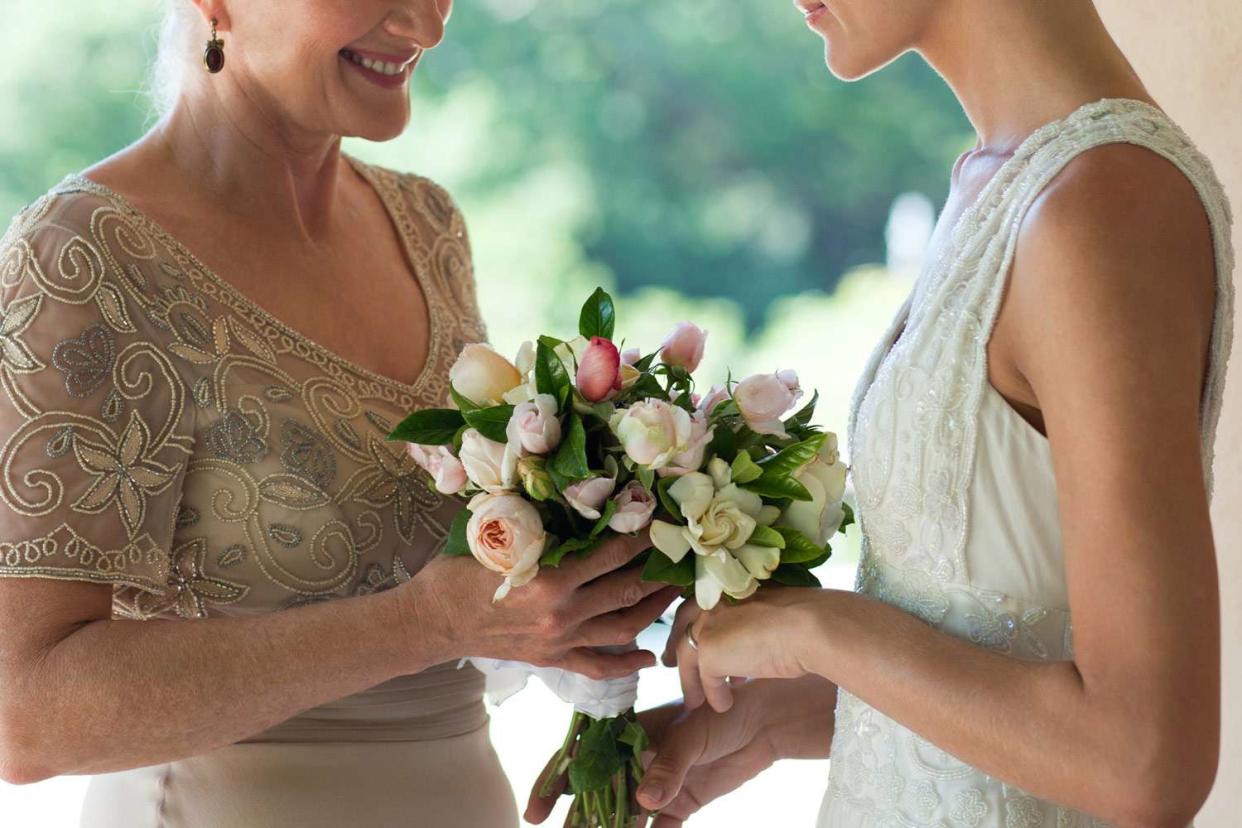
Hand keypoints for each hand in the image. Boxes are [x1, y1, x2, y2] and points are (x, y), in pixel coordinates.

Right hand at [406, 532, 679, 679]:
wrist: (431, 621)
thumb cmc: (458, 571)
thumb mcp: (495, 535)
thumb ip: (535, 519)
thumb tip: (568, 489)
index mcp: (550, 579)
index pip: (612, 554)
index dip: (641, 536)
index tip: (661, 519)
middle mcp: (562, 614)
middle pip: (627, 590)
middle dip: (659, 570)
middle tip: (680, 552)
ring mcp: (560, 641)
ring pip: (623, 628)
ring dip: (654, 610)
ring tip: (675, 592)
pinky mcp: (552, 659)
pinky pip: (598, 666)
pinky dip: (627, 663)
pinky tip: (649, 655)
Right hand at [524, 677, 834, 825]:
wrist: (767, 722)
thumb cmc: (723, 712)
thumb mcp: (692, 734)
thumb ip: (668, 766)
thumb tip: (645, 801)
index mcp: (629, 735)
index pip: (582, 758)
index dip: (555, 781)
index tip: (536, 809)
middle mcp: (637, 761)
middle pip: (597, 793)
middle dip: (576, 818)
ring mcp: (658, 785)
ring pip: (622, 815)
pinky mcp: (682, 804)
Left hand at [674, 587, 827, 711]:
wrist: (809, 626)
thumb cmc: (804, 619)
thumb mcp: (768, 614)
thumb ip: (749, 622)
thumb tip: (745, 646)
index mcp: (725, 586)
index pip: (698, 605)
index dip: (691, 625)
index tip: (691, 639)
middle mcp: (712, 600)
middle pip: (684, 627)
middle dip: (676, 648)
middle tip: (670, 664)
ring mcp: (707, 624)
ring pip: (689, 657)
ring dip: (691, 682)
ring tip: (695, 700)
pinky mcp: (709, 651)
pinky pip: (706, 680)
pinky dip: (714, 696)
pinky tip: (724, 706)